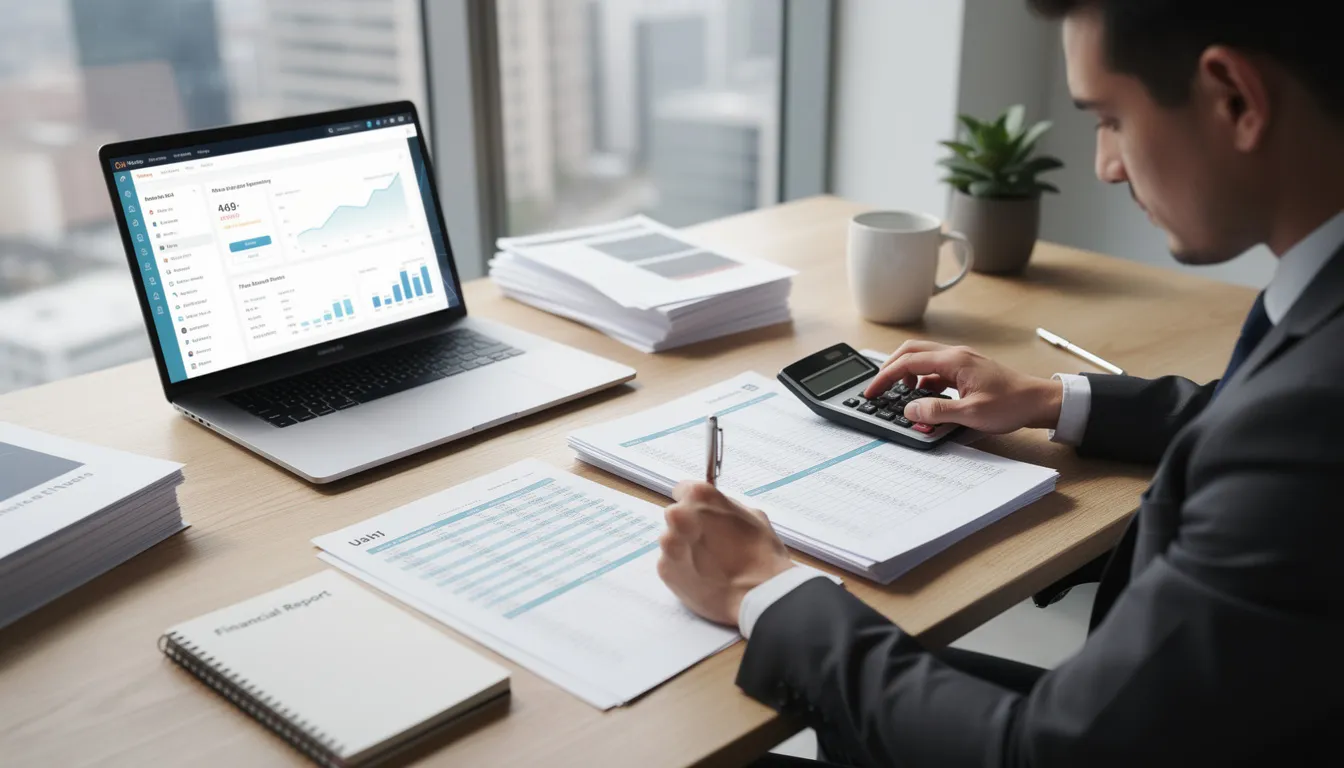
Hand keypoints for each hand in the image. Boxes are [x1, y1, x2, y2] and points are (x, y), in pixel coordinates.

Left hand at [657, 481, 793, 626]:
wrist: (758, 594)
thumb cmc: (761, 555)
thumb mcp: (754, 517)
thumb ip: (727, 508)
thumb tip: (719, 510)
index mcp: (700, 496)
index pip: (683, 490)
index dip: (695, 504)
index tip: (700, 513)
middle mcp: (679, 515)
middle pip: (676, 515)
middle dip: (689, 526)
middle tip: (710, 542)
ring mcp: (669, 543)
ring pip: (671, 540)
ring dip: (684, 548)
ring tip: (708, 563)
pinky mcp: (665, 568)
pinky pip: (670, 564)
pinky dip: (682, 569)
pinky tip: (702, 577)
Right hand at [863, 341, 1062, 433]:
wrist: (1038, 401)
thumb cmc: (1011, 404)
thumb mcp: (970, 413)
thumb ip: (936, 412)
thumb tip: (909, 409)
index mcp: (953, 360)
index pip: (908, 362)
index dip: (885, 377)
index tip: (872, 391)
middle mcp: (955, 355)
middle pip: (911, 352)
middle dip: (890, 368)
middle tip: (878, 387)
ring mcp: (961, 362)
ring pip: (923, 359)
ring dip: (906, 373)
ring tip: (899, 394)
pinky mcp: (966, 371)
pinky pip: (936, 370)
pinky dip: (922, 381)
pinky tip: (923, 397)